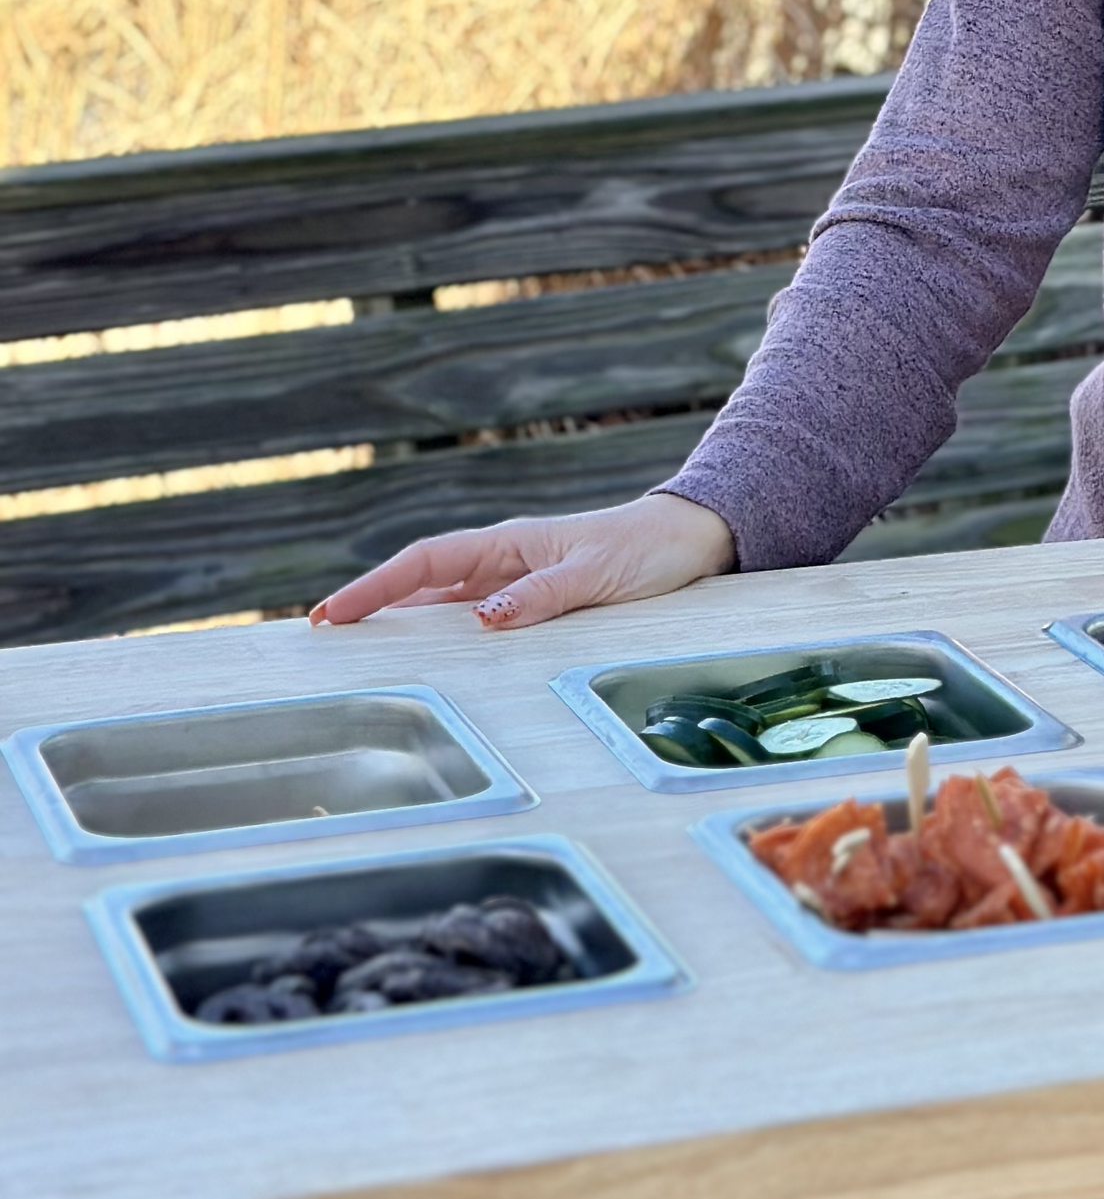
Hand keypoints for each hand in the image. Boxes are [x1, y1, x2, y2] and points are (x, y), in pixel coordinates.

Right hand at [310, 491, 736, 630]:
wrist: (689, 539)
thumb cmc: (645, 550)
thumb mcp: (595, 574)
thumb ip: (542, 596)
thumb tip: (484, 619)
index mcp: (509, 543)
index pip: (423, 561)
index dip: (374, 587)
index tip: (330, 614)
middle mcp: (503, 560)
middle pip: (420, 582)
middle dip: (369, 605)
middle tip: (319, 638)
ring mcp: (515, 581)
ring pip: (442, 603)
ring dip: (401, 622)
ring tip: (356, 653)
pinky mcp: (533, 601)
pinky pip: (475, 619)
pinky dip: (443, 635)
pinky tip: (427, 659)